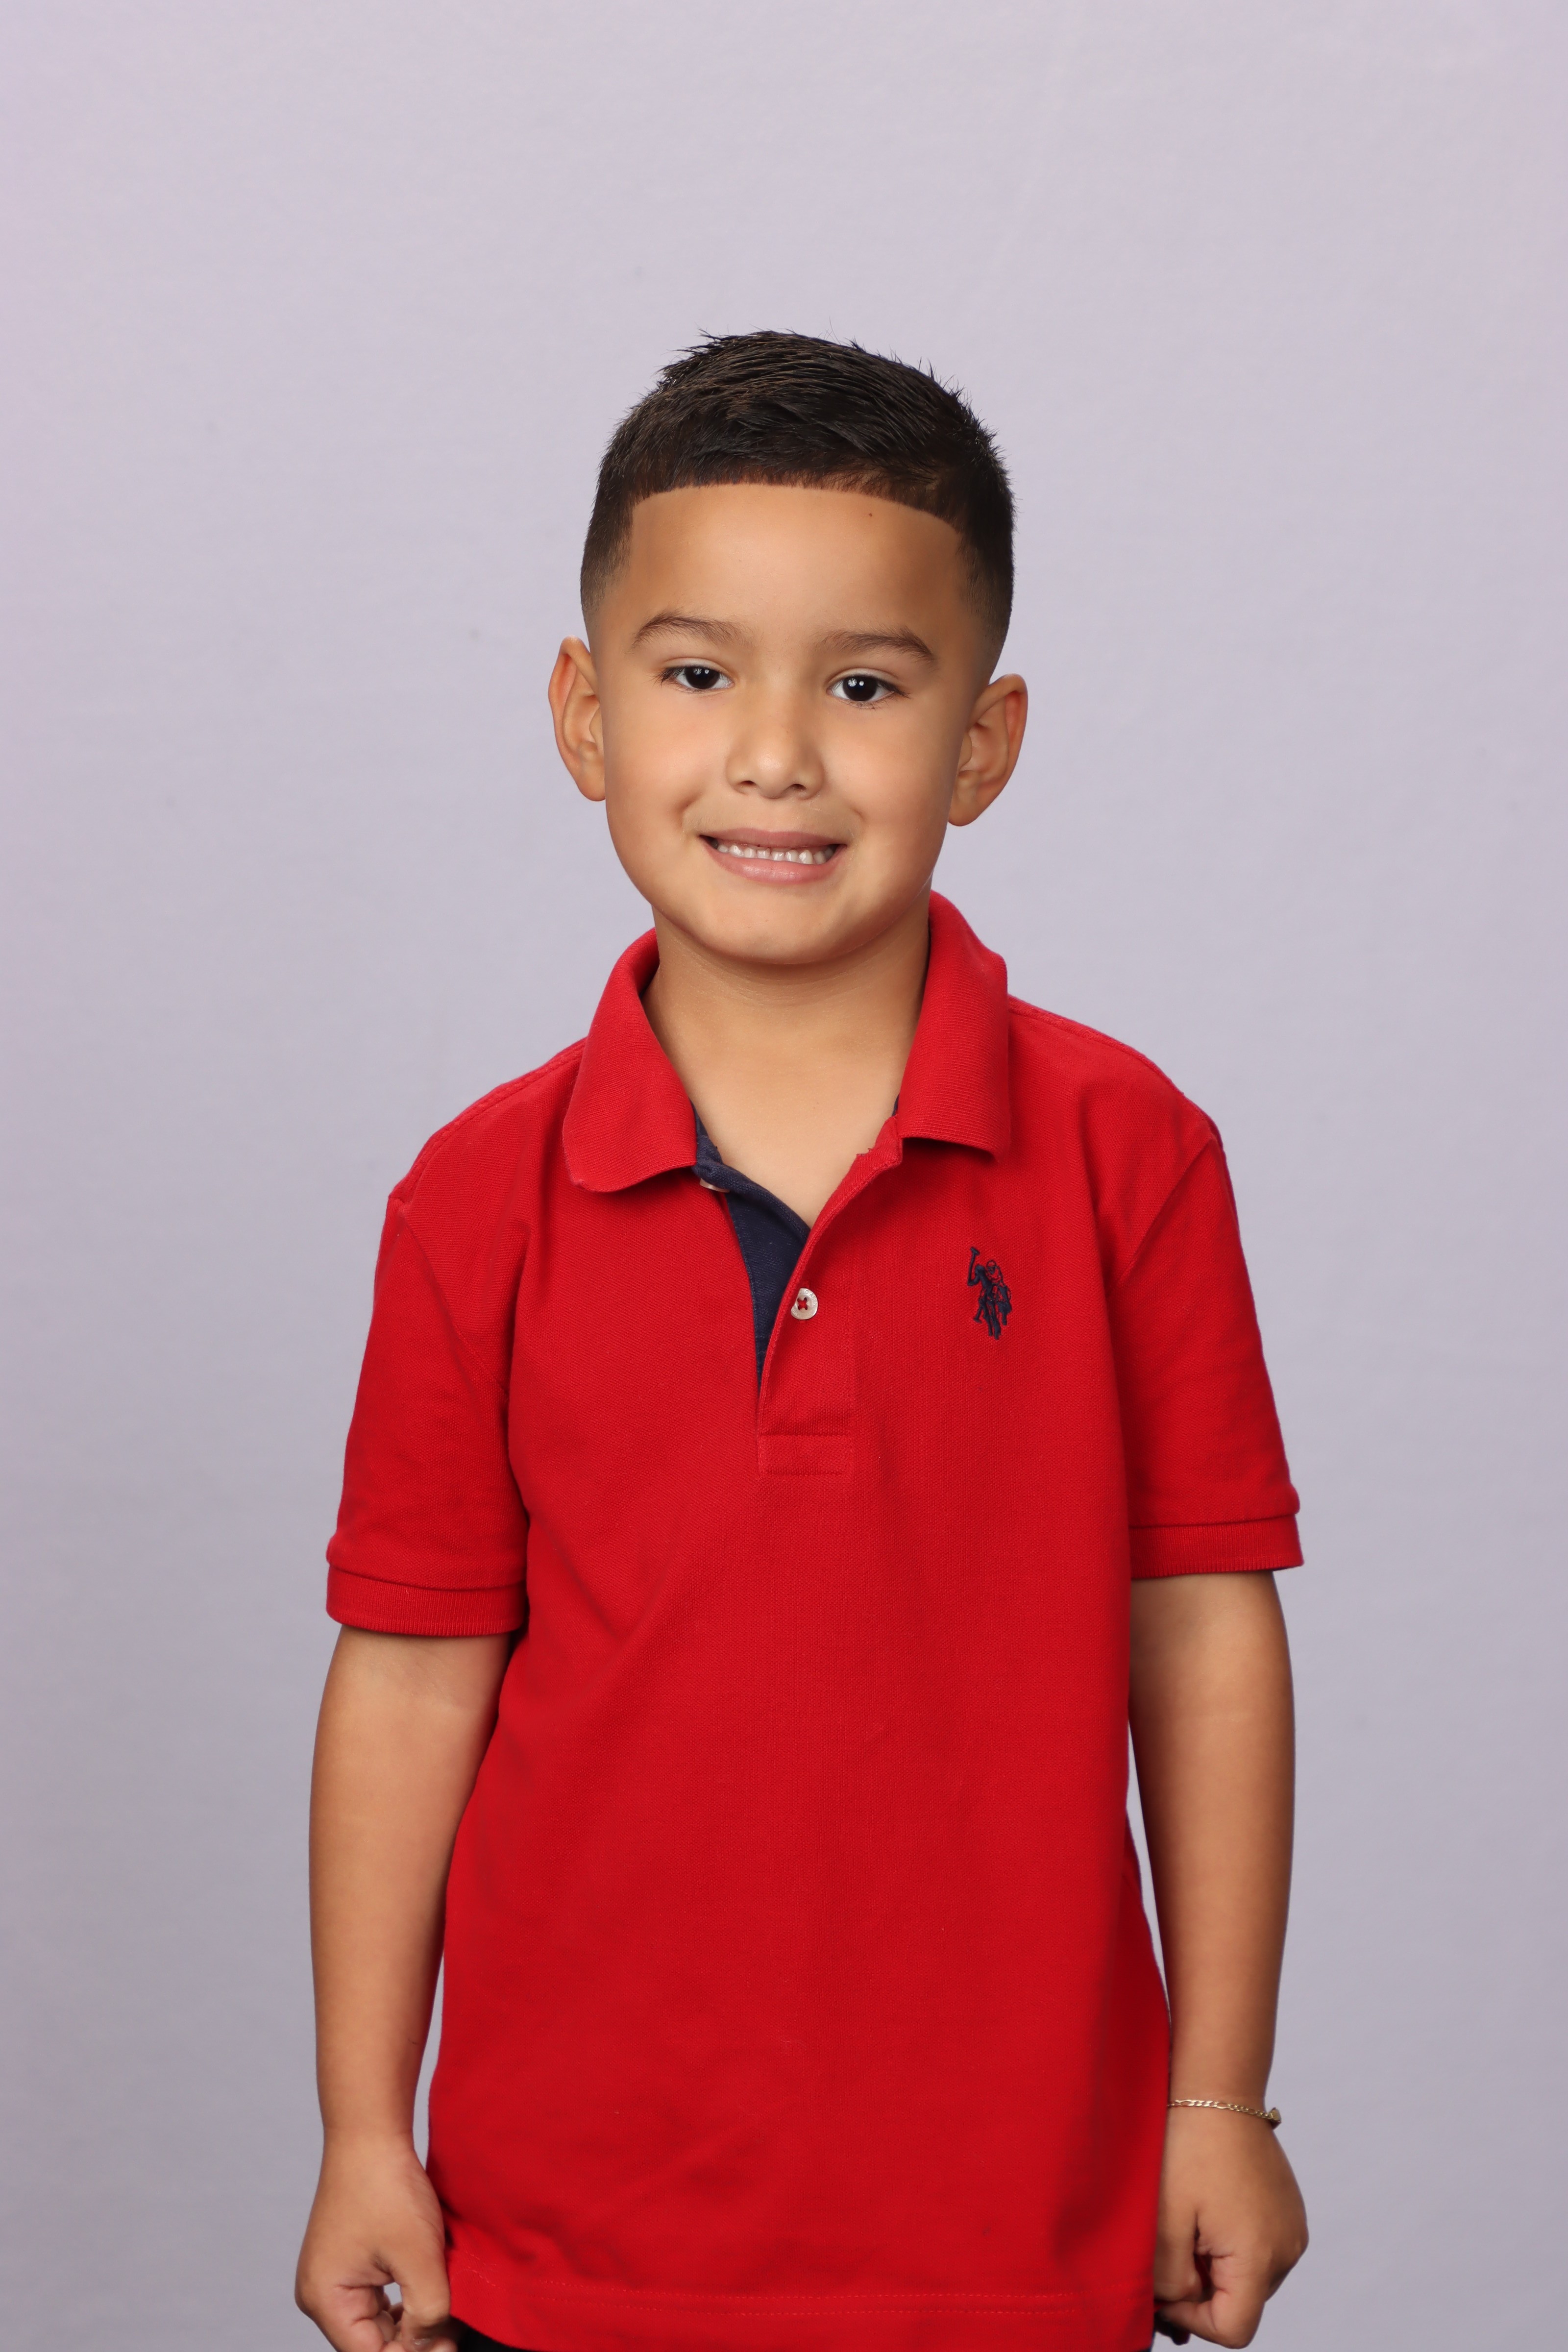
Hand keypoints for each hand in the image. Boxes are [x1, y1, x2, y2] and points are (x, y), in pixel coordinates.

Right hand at [295, 2132, 457, 2350]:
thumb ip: (429, 2312)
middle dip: (414, 2339)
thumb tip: (431, 2347)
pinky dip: (405, 2297)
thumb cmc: (387, 2186)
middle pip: (373, 2342)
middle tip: (454, 2329)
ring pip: (379, 2321)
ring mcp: (334, 2276)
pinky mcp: (350, 2260)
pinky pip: (378, 2297)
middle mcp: (322, 2294)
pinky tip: (431, 2286)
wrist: (371, 2132)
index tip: (448, 2345)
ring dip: (412, 2319)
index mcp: (327, 2300)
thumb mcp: (419, 2257)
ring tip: (448, 2306)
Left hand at [1152, 2106, 1307, 2345]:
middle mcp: (1288, 2249)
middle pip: (1241, 2303)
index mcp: (1261, 2256)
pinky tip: (1208, 2205)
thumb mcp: (1165, 2218)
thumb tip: (1175, 2303)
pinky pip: (1258, 2249)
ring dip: (1215, 2263)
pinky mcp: (1289, 2212)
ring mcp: (1292, 2230)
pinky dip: (1230, 2242)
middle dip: (1201, 2286)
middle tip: (1173, 2239)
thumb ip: (1168, 2277)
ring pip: (1248, 2278)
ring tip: (1191, 2216)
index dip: (1192, 2318)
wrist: (1217, 2088)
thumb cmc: (1189, 2146)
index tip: (1165, 2282)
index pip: (1234, 2330)